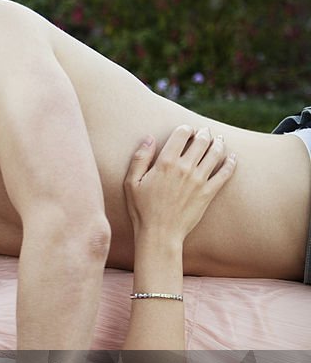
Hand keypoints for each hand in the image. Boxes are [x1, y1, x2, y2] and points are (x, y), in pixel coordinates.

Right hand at [124, 125, 236, 242]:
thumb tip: (149, 138)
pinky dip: (231, 162)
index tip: (186, 130)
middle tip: (204, 132)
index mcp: (165, 163)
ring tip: (218, 140)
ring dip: (218, 143)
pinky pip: (225, 173)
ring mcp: (199, 180)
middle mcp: (185, 168)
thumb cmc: (141, 209)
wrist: (159, 234)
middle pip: (202, 141)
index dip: (186, 128)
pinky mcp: (208, 192)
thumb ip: (140, 158)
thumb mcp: (131, 182)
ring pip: (215, 153)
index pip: (182, 134)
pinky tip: (232, 157)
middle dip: (204, 133)